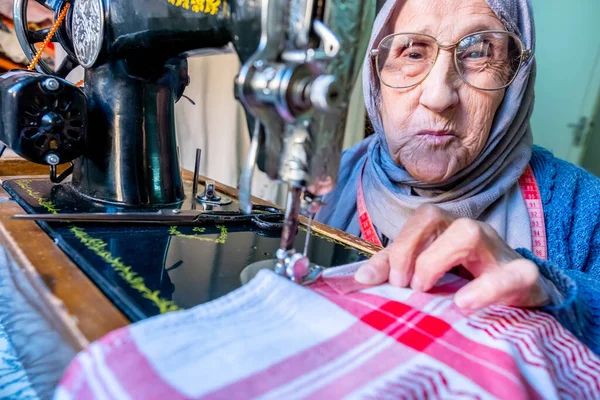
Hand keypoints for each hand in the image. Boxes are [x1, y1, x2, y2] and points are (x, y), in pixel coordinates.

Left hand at [354, 205, 552, 309]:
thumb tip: (361, 279)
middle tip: (406, 285)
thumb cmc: (468, 284)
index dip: (398, 245)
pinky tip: (464, 304)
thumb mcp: (427, 275)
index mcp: (448, 230)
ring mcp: (500, 251)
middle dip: (410, 249)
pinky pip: (513, 273)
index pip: (419, 218)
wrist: (522, 303)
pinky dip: (485, 288)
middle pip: (435, 216)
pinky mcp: (525, 277)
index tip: (386, 280)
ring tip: (427, 291)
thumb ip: (395, 271)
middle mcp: (472, 232)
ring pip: (470, 232)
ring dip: (438, 260)